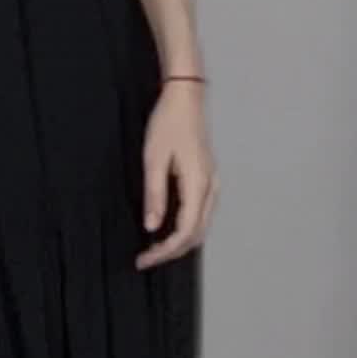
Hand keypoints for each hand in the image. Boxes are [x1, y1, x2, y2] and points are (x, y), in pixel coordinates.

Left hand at [139, 81, 217, 268]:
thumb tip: (152, 226)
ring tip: (155, 247)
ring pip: (201, 226)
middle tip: (146, 258)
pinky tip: (169, 227)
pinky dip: (186, 228)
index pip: (185, 232)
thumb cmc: (168, 124)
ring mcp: (212, 184)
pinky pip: (201, 214)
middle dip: (172, 251)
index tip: (144, 259)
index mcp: (198, 185)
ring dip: (180, 241)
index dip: (165, 251)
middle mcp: (210, 188)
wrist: (186, 98)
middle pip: (197, 235)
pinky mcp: (208, 179)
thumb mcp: (154, 159)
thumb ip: (155, 195)